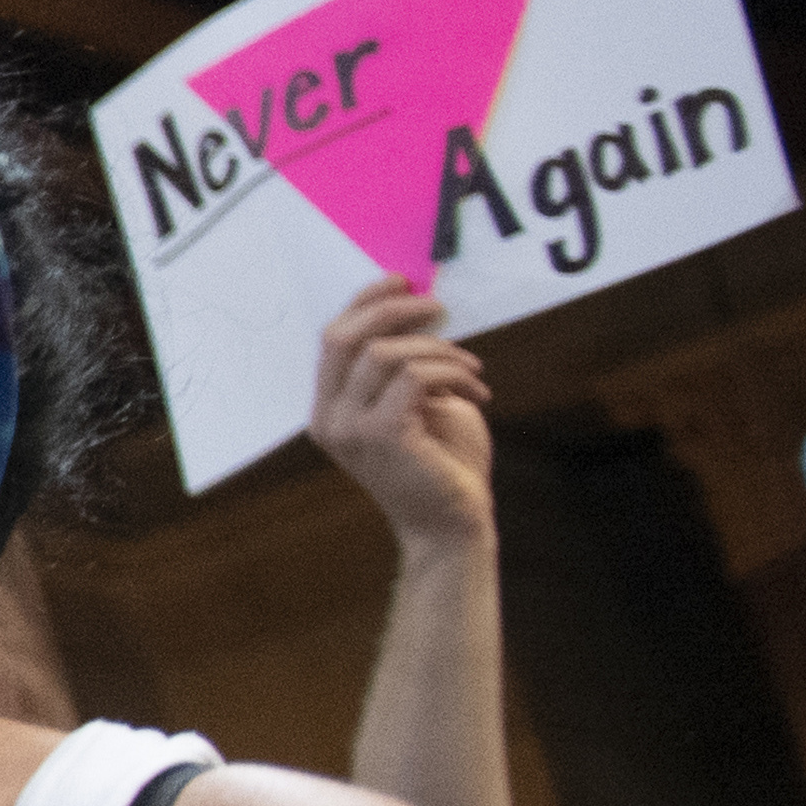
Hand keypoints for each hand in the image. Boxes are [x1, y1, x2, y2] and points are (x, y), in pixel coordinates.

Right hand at [310, 279, 493, 550]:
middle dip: (392, 310)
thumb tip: (420, 312)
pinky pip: (416, 376)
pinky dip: (452, 373)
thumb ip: (406, 367)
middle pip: (344, 337)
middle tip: (437, 306)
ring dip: (440, 349)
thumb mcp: (417, 406)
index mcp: (329, 410)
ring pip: (385, 353)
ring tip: (472, 369)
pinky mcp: (382, 435)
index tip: (402, 281)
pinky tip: (476, 391)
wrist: (451, 524)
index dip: (364, 302)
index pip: (331, 339)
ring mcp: (350, 428)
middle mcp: (329, 419)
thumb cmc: (441, 464)